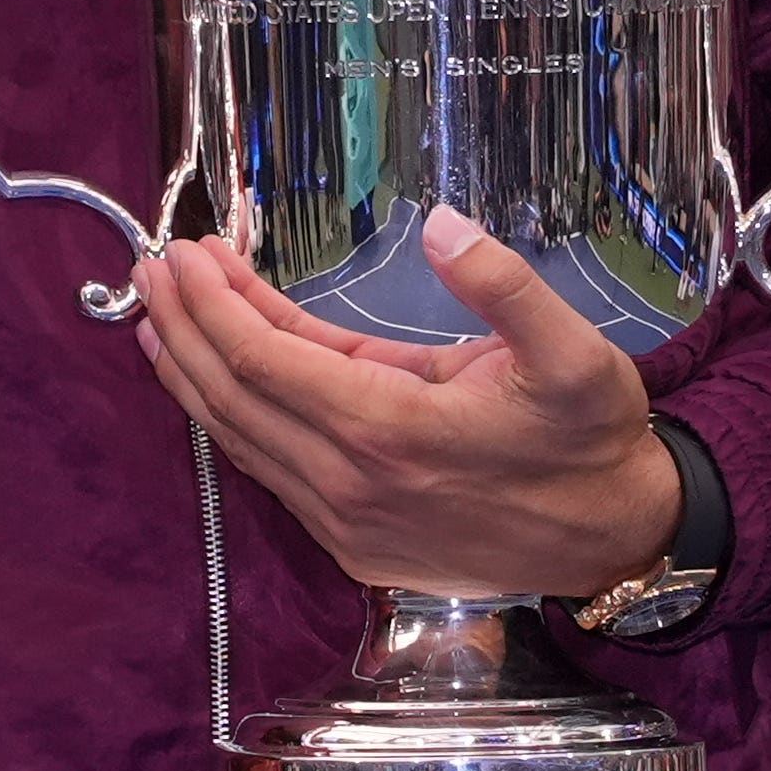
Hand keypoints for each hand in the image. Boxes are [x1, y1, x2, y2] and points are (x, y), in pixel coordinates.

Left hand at [128, 213, 680, 605]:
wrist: (618, 540)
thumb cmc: (592, 441)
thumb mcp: (576, 354)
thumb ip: (508, 287)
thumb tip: (444, 227)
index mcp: (390, 430)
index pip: (261, 359)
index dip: (212, 302)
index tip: (185, 251)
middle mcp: (350, 484)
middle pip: (231, 398)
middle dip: (182, 327)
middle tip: (152, 268)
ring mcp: (344, 522)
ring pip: (239, 440)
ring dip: (191, 375)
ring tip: (157, 317)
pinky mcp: (350, 543)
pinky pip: (269, 471)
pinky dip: (230, 419)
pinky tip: (212, 384)